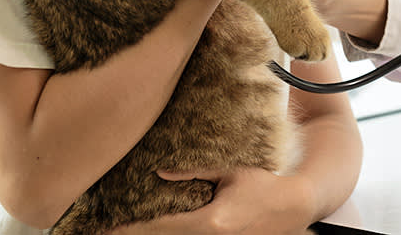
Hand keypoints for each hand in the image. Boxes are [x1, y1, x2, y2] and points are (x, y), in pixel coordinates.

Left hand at [105, 168, 315, 233]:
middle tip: (105, 233)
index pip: (160, 227)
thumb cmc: (265, 184)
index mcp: (210, 221)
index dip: (130, 230)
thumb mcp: (231, 171)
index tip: (105, 230)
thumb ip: (196, 171)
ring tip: (128, 231)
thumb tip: (160, 172)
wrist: (295, 206)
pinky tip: (159, 232)